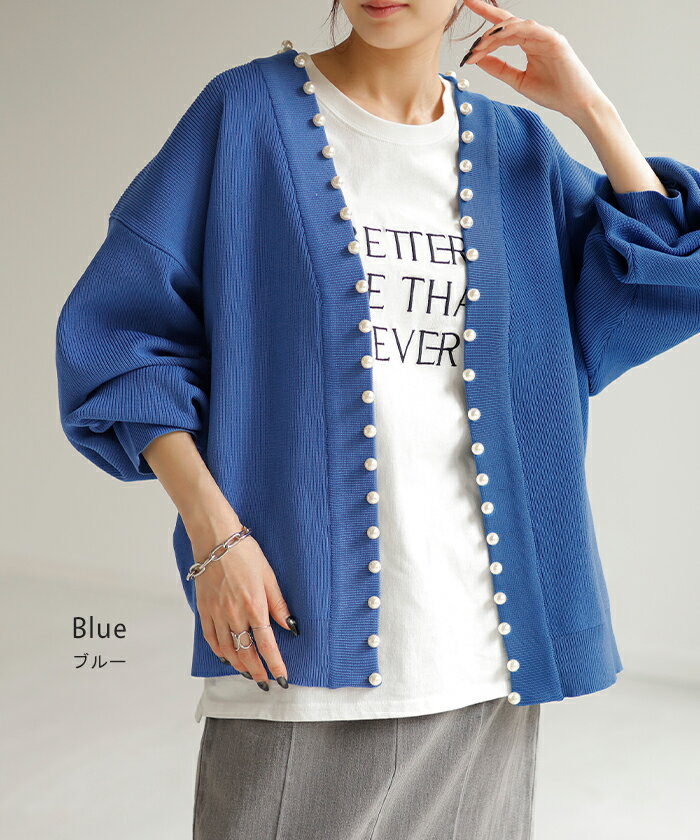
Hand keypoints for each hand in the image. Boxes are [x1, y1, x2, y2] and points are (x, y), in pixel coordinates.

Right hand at [192, 527, 294, 690]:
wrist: (215, 540)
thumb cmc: (245, 554)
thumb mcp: (269, 576)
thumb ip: (279, 604)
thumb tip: (291, 626)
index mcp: (255, 606)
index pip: (267, 644)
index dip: (275, 664)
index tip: (281, 678)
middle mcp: (235, 614)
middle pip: (246, 652)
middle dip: (256, 670)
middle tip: (264, 682)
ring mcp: (217, 613)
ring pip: (228, 649)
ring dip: (238, 665)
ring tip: (248, 673)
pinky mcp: (204, 610)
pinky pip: (211, 638)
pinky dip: (219, 651)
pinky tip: (226, 657)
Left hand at [460, 0, 609, 121]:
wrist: (576, 104)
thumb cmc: (553, 92)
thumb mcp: (518, 80)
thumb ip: (499, 68)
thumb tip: (478, 59)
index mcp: (528, 43)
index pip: (502, 30)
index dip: (484, 27)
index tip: (466, 27)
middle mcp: (536, 36)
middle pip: (506, 22)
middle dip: (485, 13)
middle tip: (467, 10)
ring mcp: (545, 35)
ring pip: (514, 25)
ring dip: (493, 33)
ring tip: (477, 46)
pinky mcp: (554, 39)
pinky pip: (529, 29)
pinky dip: (511, 31)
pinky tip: (496, 37)